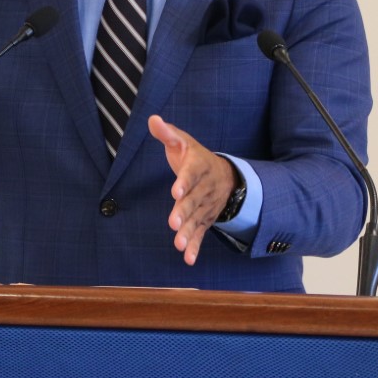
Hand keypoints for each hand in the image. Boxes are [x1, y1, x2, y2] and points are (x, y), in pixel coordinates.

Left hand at [147, 114, 236, 264]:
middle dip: (184, 212)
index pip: (191, 174)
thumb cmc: (195, 156)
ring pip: (197, 220)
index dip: (184, 183)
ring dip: (188, 232)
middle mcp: (204, 188)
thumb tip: (152, 119)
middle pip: (194, 201)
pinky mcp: (205, 220)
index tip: (176, 191)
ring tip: (178, 244)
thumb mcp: (183, 141)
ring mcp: (206, 206)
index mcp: (198, 167)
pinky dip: (195, 247)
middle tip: (173, 223)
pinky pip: (201, 234)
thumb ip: (167, 133)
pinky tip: (187, 259)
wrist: (225, 175)